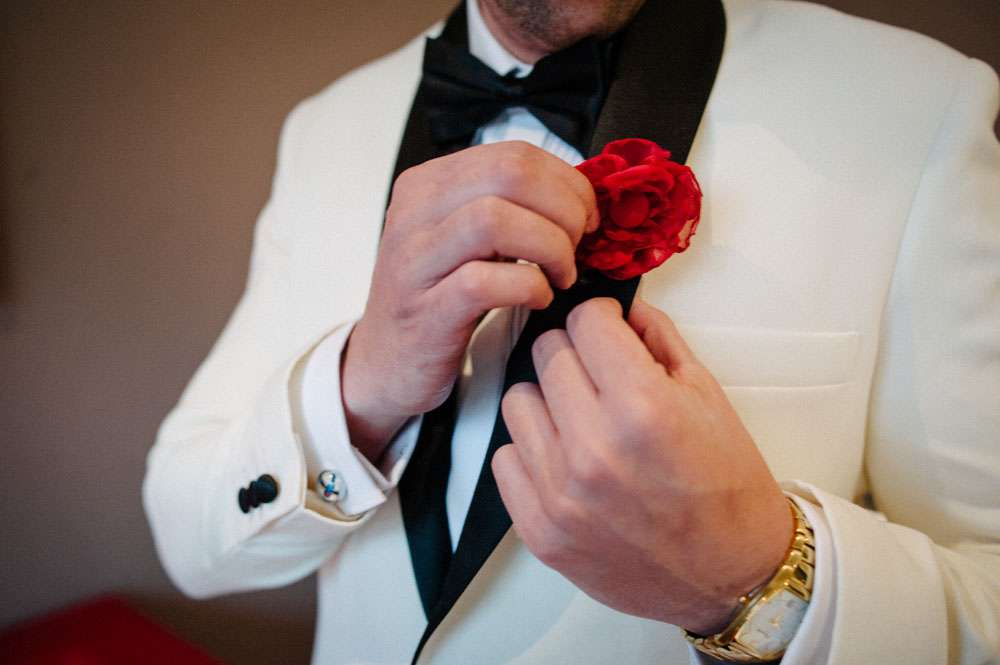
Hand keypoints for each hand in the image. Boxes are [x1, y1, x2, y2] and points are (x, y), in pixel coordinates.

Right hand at [342, 141, 597, 460]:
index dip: (566, 182)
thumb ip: (508, 209)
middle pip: (509, 175)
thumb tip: (580, 196)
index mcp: (429, 185)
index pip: (514, 155)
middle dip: (564, 209)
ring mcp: (415, 262)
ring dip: (549, 246)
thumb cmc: (436, 299)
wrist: (386, 364)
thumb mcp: (465, 240)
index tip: (586, 217)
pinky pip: (484, 282)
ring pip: (494, 219)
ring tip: (560, 274)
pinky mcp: (425, 311)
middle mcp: (415, 213)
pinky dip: (528, 287)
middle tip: (578, 246)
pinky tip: (538, 299)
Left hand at [492, 297, 792, 633]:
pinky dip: (532, 453)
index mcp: (643, 408)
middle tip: (600, 377)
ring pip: (517, 401)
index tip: (608, 329)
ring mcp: (560, 494)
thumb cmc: (727, 488)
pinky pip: (505, 458)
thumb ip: (657, 338)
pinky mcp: (540, 530)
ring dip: (548, 402)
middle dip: (576, 353)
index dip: (601, 318)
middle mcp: (594, 449)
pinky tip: (567, 462)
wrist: (730, 576)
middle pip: (547, 353)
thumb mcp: (709, 396)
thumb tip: (617, 306)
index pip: (585, 320)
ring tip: (582, 421)